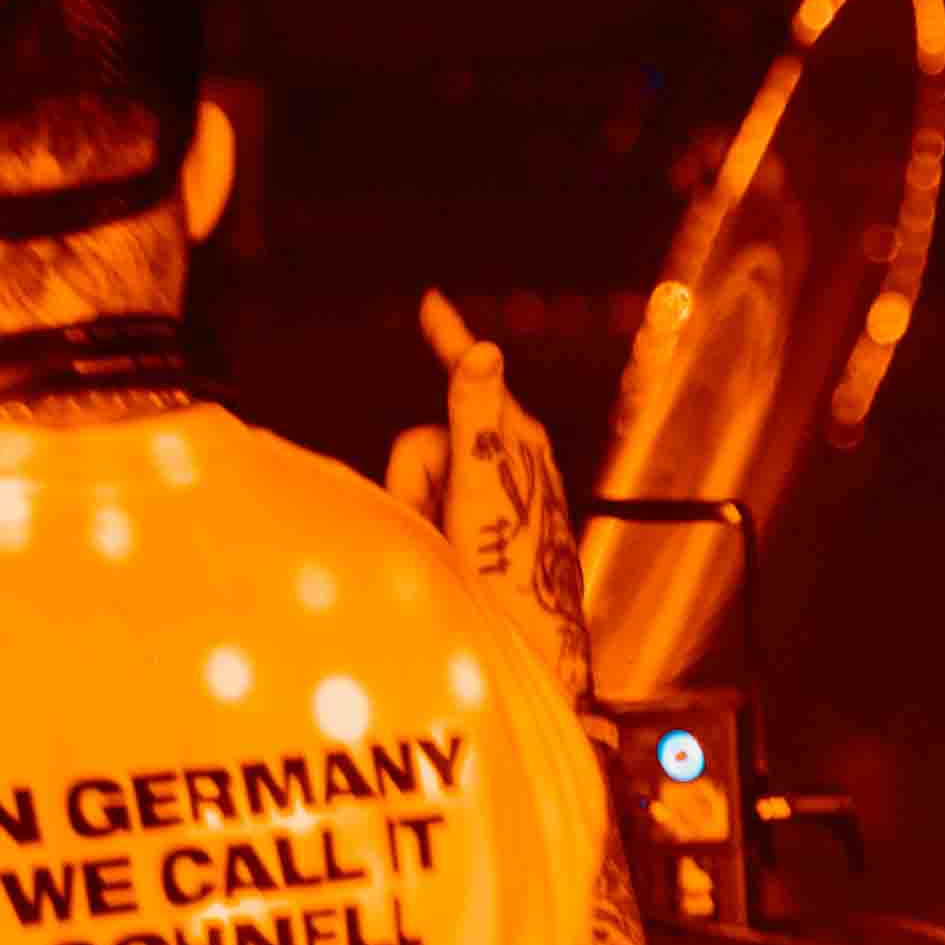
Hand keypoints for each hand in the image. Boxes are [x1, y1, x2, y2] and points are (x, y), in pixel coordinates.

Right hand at [384, 290, 594, 703]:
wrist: (530, 641)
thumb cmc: (506, 568)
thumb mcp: (482, 486)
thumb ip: (477, 414)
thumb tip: (485, 348)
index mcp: (511, 436)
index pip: (472, 372)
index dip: (448, 337)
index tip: (431, 303)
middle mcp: (510, 455)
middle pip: (426, 440)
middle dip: (414, 480)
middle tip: (438, 526)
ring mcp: (500, 489)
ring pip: (425, 477)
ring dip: (421, 511)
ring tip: (451, 548)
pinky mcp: (491, 519)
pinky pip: (439, 504)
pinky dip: (433, 523)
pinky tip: (455, 553)